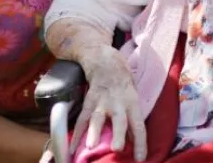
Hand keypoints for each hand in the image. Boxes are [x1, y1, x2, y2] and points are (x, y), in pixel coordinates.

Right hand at [72, 46, 146, 161]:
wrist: (104, 59)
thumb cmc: (123, 81)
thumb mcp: (133, 95)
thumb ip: (132, 116)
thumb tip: (133, 140)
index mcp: (132, 102)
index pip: (138, 124)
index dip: (140, 142)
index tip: (140, 159)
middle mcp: (118, 102)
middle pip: (119, 120)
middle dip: (118, 134)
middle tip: (117, 149)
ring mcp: (101, 101)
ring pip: (97, 118)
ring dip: (94, 132)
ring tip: (90, 146)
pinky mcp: (88, 100)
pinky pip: (82, 119)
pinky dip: (76, 133)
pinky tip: (71, 148)